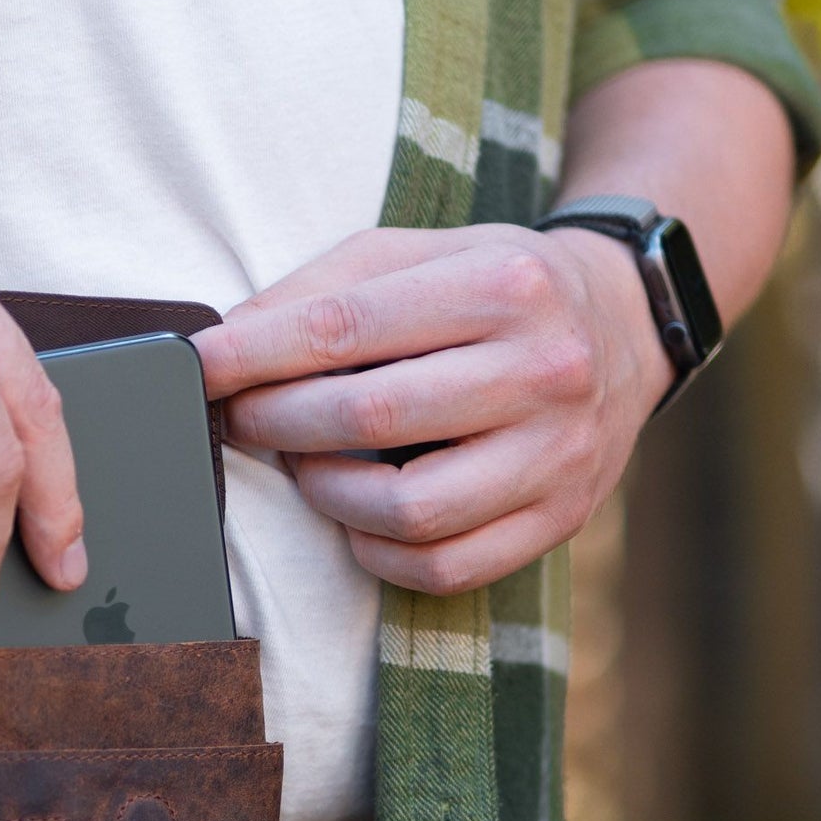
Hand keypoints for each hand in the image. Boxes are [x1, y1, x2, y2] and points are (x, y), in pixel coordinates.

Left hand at [192, 224, 672, 594]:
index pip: (345, 328)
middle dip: (278, 422)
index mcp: (504, 284)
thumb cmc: (498, 290)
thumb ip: (328, 288)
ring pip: (406, 510)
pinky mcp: (559, 519)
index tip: (196, 368)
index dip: (254, 356)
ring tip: (308, 464)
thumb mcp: (425, 253)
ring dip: (327, 493)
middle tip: (240, 419)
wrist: (624, 330)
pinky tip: (358, 520)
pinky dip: (378, 553)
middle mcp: (544, 370)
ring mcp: (557, 455)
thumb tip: (229, 343)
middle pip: (369, 416)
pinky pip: (444, 567)